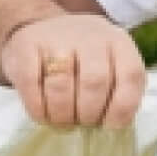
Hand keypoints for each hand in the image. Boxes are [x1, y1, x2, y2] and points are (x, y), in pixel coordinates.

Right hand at [1, 14, 150, 129]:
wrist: (44, 27)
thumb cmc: (84, 61)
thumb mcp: (112, 68)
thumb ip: (118, 93)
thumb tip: (111, 128)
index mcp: (120, 45)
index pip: (130, 77)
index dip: (121, 109)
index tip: (108, 126)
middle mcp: (91, 37)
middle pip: (94, 83)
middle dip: (88, 114)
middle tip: (81, 124)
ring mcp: (57, 38)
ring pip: (61, 86)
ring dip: (62, 114)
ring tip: (63, 122)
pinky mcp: (26, 44)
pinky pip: (31, 84)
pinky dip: (38, 107)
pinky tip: (43, 114)